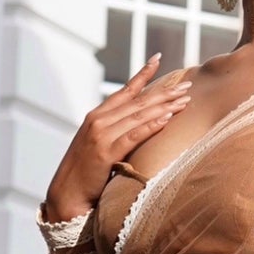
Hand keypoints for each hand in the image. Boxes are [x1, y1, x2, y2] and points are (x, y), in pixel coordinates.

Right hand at [43, 56, 193, 221]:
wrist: (66, 195)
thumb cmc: (86, 173)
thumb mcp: (98, 145)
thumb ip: (113, 131)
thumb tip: (137, 123)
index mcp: (96, 116)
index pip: (124, 91)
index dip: (142, 74)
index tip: (157, 59)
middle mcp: (98, 120)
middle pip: (137, 101)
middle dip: (164, 92)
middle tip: (187, 85)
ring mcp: (101, 135)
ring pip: (138, 115)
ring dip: (164, 106)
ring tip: (185, 100)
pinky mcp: (105, 153)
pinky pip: (133, 136)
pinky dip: (150, 126)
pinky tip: (166, 119)